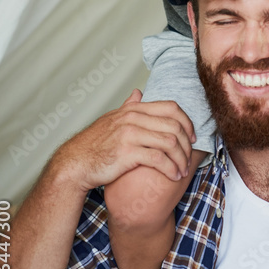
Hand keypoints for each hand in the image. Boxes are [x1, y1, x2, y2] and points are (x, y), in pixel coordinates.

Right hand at [54, 89, 195, 192]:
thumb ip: (128, 106)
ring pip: (170, 142)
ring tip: (183, 170)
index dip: (187, 122)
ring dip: (181, 159)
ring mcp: (130, 134)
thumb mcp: (111, 119)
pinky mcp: (128, 153)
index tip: (192, 137)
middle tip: (190, 157)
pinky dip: (171, 168)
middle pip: (174, 126)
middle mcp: (133, 118)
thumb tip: (138, 92)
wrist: (75, 163)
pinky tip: (174, 176)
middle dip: (187, 144)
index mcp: (133, 109)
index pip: (171, 108)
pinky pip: (159, 159)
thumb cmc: (94, 144)